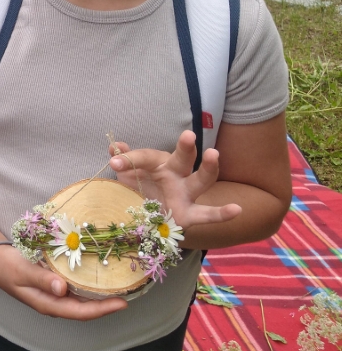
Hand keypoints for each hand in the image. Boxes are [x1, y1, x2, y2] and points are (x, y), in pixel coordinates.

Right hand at [0, 244, 127, 320]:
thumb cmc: (7, 266)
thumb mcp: (22, 271)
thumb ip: (41, 279)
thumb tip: (62, 289)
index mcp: (48, 304)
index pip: (81, 312)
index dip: (103, 309)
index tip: (122, 303)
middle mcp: (55, 302)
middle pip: (86, 308)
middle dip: (108, 304)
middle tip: (129, 292)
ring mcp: (55, 294)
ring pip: (83, 299)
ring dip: (101, 295)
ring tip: (120, 285)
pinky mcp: (55, 285)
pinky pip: (77, 289)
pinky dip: (90, 284)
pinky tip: (99, 275)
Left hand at [108, 130, 241, 229]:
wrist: (152, 215)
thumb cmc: (141, 186)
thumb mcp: (128, 174)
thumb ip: (122, 160)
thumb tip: (114, 146)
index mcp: (158, 163)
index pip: (145, 157)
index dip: (129, 159)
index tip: (114, 163)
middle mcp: (175, 175)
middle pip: (182, 159)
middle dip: (185, 147)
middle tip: (187, 136)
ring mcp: (186, 193)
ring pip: (201, 180)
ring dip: (208, 168)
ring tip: (214, 154)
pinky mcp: (190, 215)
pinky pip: (208, 214)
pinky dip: (223, 213)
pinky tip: (237, 209)